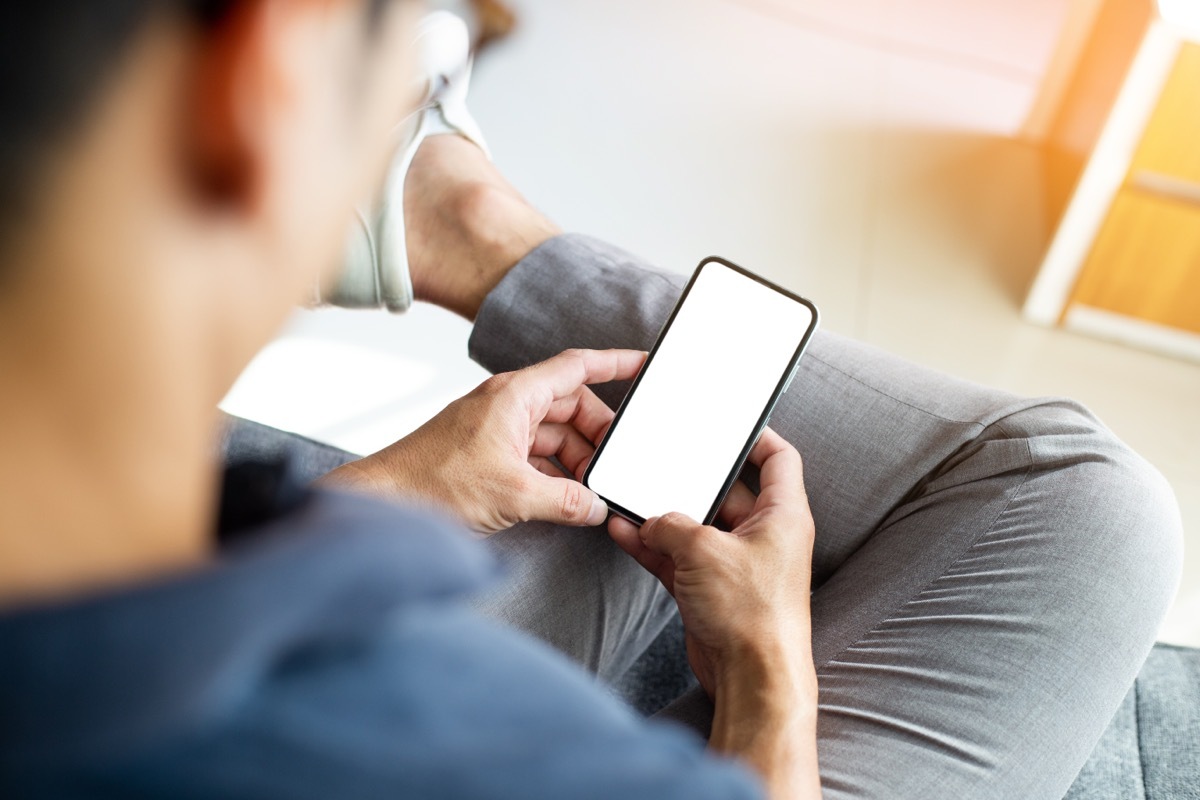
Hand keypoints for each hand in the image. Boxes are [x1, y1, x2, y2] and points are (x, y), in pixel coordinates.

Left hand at [320, 348, 645, 533]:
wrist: (384, 505)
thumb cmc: (430, 484)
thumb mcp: (513, 494)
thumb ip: (565, 501)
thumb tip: (595, 507)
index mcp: (514, 396)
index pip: (576, 367)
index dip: (614, 363)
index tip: (644, 364)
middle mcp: (507, 407)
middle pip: (570, 407)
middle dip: (597, 435)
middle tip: (616, 464)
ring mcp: (496, 432)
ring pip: (554, 437)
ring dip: (576, 462)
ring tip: (591, 492)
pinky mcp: (488, 458)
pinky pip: (535, 459)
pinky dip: (555, 477)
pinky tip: (567, 501)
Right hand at [608, 428, 820, 797]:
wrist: (752, 678)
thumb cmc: (752, 613)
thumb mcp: (704, 550)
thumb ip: (673, 524)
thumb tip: (654, 522)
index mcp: (783, 515)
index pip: (779, 459)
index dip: (757, 435)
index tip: (729, 422)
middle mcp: (763, 536)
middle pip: (726, 492)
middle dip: (691, 481)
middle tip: (662, 461)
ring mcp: (736, 565)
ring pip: (696, 527)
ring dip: (664, 517)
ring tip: (631, 499)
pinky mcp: (713, 591)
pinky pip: (680, 557)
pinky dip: (655, 547)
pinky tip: (626, 533)